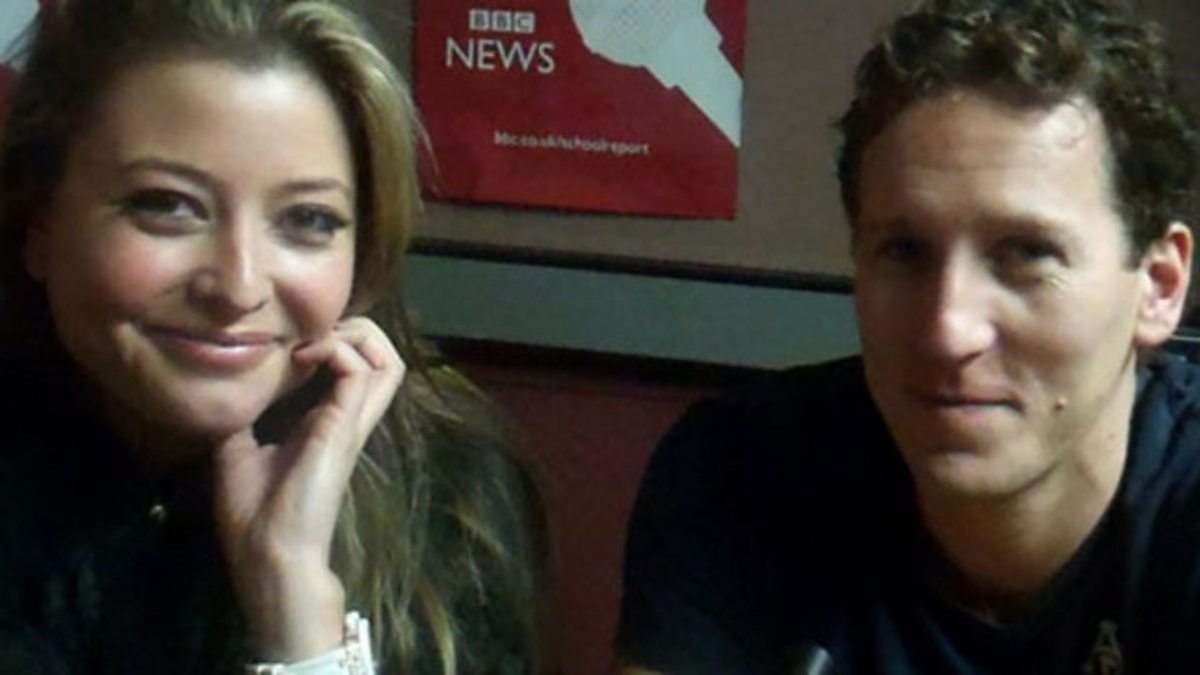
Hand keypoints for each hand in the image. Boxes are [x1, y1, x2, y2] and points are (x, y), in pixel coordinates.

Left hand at [212, 317, 404, 660]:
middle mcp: (349, 418)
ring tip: (315, 342)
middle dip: (356, 330)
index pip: (360, 369)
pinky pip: (358, 370)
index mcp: (330, 422)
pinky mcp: (343, 427)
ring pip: (389, 360)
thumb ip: (248, 418)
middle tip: (312, 336)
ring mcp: (351, 422)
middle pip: (388, 358)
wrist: (265, 552)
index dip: (337, 341)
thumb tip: (232, 393)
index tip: (295, 342)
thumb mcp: (239, 450)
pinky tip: (303, 357)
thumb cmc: (255, 513)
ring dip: (355, 336)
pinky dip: (334, 349)